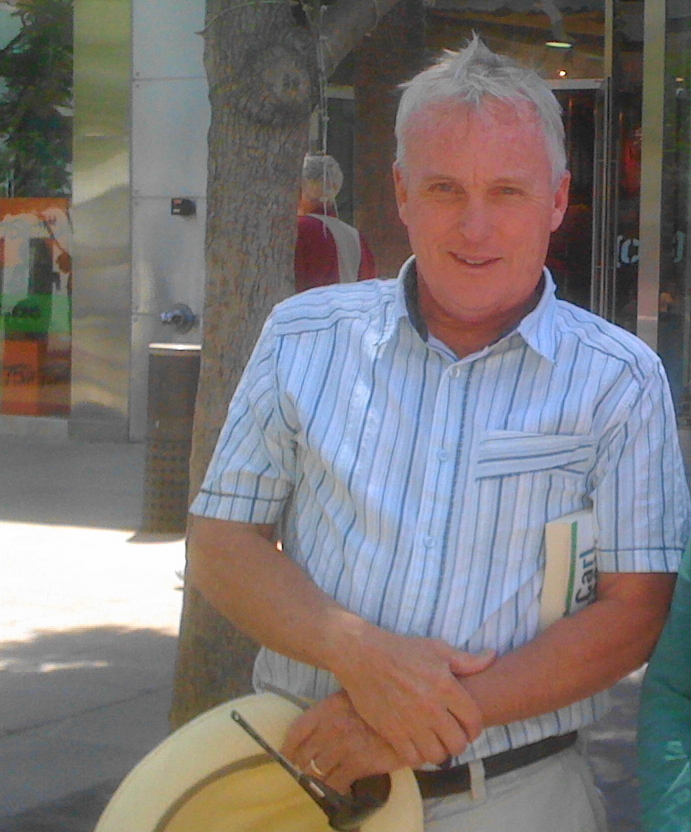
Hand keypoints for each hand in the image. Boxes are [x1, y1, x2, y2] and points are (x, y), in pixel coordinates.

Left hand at [282, 690, 404, 793]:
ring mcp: (343, 746)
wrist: (408, 711)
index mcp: (326, 708)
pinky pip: (338, 783)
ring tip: (320, 783)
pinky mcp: (358, 763)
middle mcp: (330, 727)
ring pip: (318, 772)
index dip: (288, 748)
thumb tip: (321, 727)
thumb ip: (335, 710)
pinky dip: (336, 789)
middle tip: (304, 773)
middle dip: (301, 767)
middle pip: (304, 756)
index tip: (287, 756)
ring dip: (317, 780)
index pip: (297, 731)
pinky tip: (340, 789)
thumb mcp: (353, 696)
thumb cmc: (382, 701)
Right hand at [331, 626, 494, 765]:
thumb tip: (492, 657)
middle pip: (458, 743)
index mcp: (445, 686)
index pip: (473, 720)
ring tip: (435, 741)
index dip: (475, 727)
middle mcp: (431, 708)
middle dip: (459, 741)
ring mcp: (410, 722)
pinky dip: (418, 755)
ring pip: (437, 755)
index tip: (469, 726)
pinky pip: (413, 758)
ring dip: (439, 751)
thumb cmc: (401, 650)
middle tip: (452, 735)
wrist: (362, 655)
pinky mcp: (392, 732)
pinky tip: (416, 743)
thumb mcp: (436, 648)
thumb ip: (467, 660)